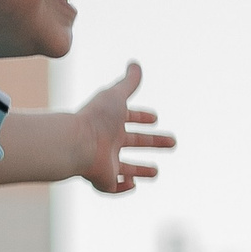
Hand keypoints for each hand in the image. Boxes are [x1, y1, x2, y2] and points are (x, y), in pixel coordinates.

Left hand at [74, 62, 173, 194]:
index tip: (155, 118)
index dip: (141, 117)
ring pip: (124, 168)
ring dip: (140, 170)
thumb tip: (135, 63)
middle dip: (153, 142)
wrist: (77, 143)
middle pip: (133, 142)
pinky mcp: (103, 180)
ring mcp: (105, 162)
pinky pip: (112, 187)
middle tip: (173, 142)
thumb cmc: (96, 118)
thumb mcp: (115, 96)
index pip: (129, 118)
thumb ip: (128, 82)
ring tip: (156, 173)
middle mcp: (108, 142)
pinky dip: (123, 187)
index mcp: (111, 122)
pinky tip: (133, 184)